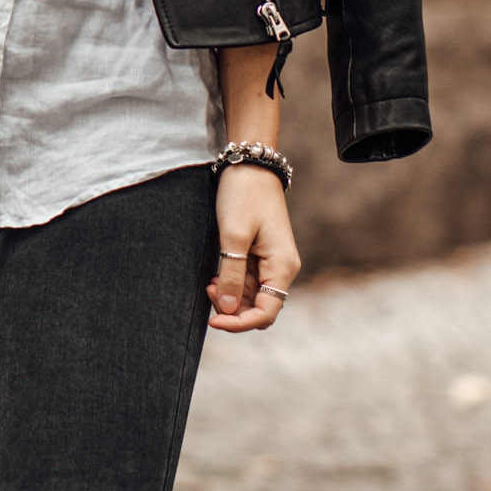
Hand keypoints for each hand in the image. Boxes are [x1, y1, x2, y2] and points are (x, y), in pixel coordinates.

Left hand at [207, 166, 299, 332]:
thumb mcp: (233, 236)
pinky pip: (247, 283)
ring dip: (229, 296)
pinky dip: (230, 284)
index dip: (239, 324)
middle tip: (208, 289)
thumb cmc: (244, 196)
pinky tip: (215, 275)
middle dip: (232, 309)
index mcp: (282, 267)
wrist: (250, 166)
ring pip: (251, 298)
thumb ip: (230, 275)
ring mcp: (271, 263)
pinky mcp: (261, 256)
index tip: (213, 321)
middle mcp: (282, 269)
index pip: (266, 313)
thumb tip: (228, 309)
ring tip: (209, 280)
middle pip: (259, 308)